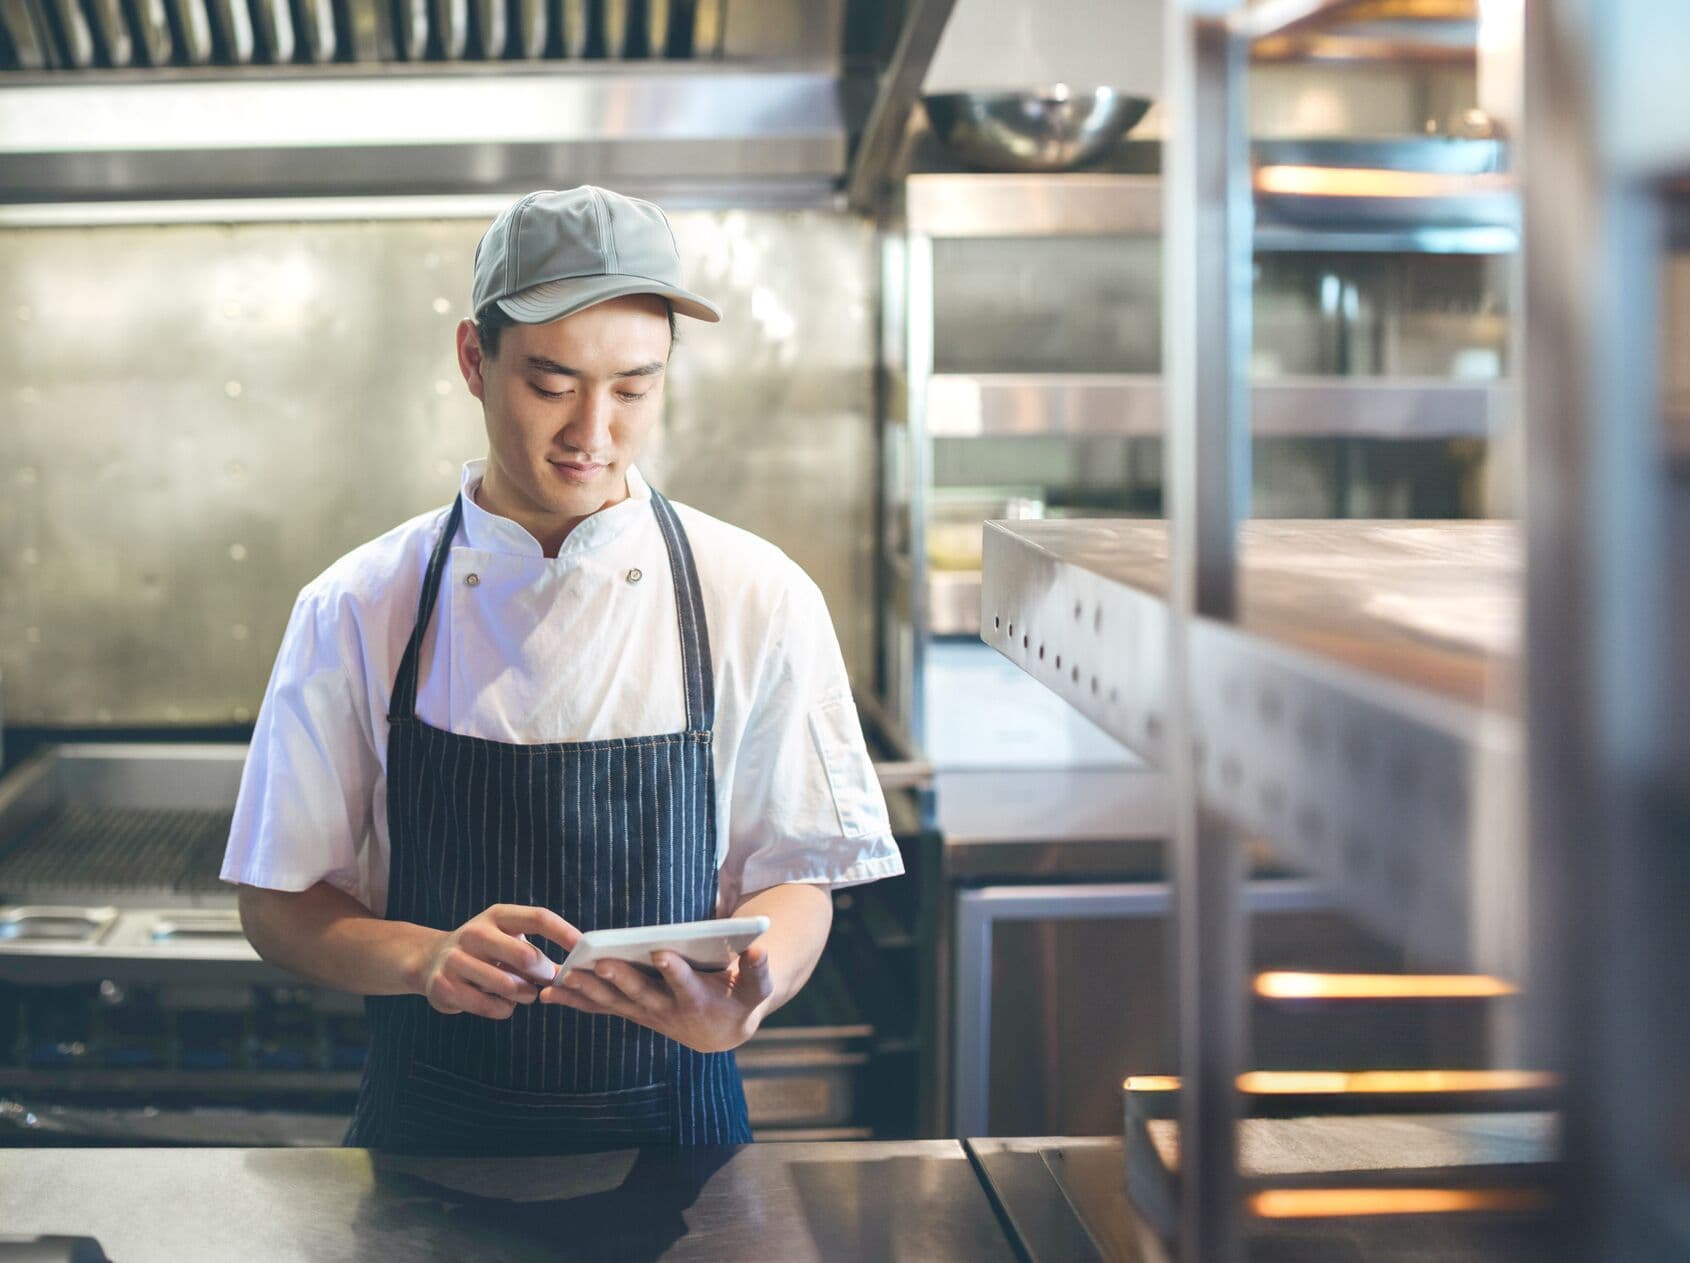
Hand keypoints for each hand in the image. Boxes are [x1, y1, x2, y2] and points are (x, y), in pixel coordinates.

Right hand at [417, 904, 579, 1019]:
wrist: (431, 961)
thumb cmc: (485, 951)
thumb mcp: (507, 940)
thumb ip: (538, 952)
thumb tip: (578, 970)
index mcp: (496, 916)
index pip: (538, 917)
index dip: (564, 933)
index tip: (583, 947)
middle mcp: (474, 933)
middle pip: (524, 955)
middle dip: (543, 972)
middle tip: (548, 979)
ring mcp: (456, 960)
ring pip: (508, 985)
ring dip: (525, 994)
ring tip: (525, 993)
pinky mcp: (445, 987)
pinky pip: (491, 1006)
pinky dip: (505, 1009)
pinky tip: (503, 1003)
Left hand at [539, 940, 775, 1052]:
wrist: (722, 1031)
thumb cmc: (740, 1001)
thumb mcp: (757, 988)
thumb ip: (758, 970)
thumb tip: (759, 949)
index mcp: (698, 1000)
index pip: (685, 985)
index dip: (675, 971)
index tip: (662, 953)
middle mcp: (667, 1011)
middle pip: (642, 995)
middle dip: (622, 979)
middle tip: (602, 962)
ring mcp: (645, 1013)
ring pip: (614, 1003)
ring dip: (589, 992)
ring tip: (564, 978)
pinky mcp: (631, 1011)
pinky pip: (600, 1007)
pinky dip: (576, 1001)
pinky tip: (549, 993)